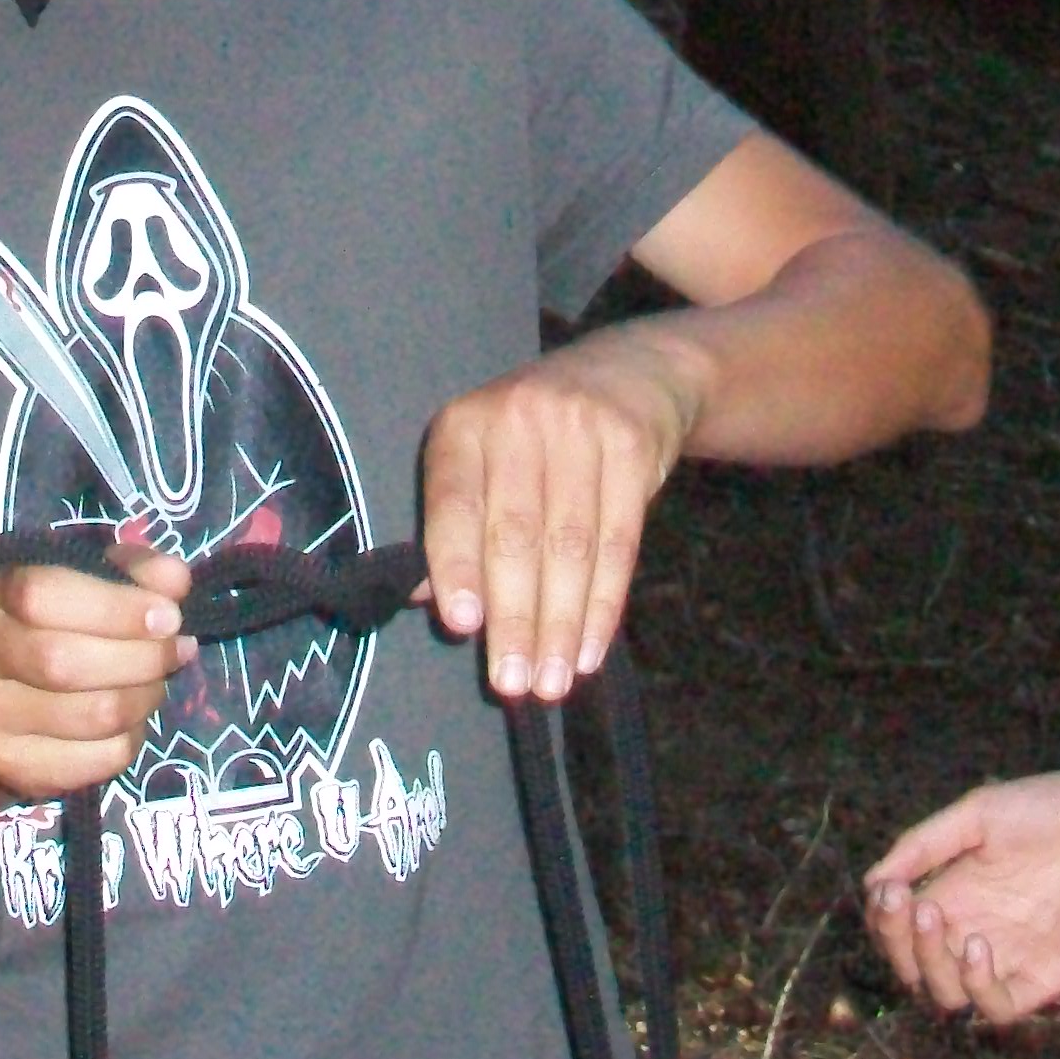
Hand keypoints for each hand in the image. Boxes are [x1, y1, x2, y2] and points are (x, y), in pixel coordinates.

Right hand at [0, 539, 195, 802]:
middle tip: (176, 651)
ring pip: (93, 716)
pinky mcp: (13, 765)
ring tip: (153, 684)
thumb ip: (137, 572)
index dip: (115, 608)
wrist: (9, 689)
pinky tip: (129, 721)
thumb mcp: (97, 580)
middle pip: (65, 663)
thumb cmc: (64, 620)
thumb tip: (173, 579)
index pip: (42, 596)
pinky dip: (132, 738)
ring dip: (144, 699)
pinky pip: (100, 759)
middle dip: (141, 659)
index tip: (168, 617)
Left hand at [418, 328, 697, 703]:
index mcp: (463, 427)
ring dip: (561, 625)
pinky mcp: (632, 448)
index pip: (454, 504)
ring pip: (570, 546)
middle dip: (515, 618)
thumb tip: (426, 600)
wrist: (628, 375)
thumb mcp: (483, 462)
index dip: (456, 566)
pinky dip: (604, 604)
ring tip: (553, 681)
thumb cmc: (533, 441)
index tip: (462, 627)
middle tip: (514, 683)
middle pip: (516, 534)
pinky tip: (591, 649)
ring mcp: (580, 429)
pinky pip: (619, 542)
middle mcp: (517, 419)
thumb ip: (455, 528)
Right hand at [862, 761, 1059, 1022]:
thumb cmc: (1058, 808)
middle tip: (907, 904)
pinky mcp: (1045, 979)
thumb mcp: (978, 814)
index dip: (883, 918)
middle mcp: (977, 929)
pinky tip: (977, 946)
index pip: (900, 928)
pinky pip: (997, 1009)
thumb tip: (871, 884)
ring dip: (926, 964)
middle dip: (895, 940)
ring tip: (936, 919)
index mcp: (958, 892)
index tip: (887, 889)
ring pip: (945, 994)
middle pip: (913, 965)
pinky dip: (975, 988)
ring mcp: (1009, 958)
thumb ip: (923, 846)